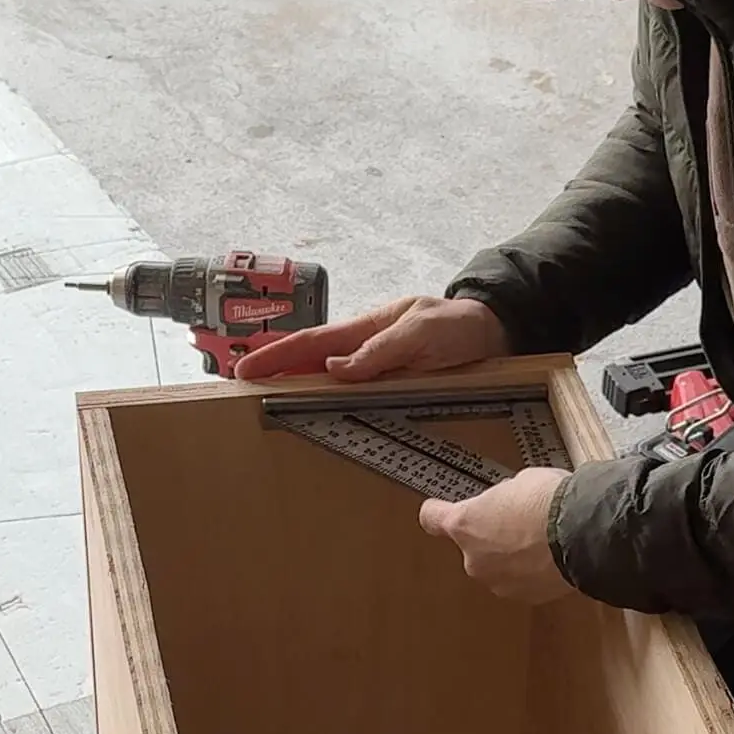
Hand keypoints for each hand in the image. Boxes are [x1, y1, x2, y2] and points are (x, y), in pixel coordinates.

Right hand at [233, 295, 508, 381]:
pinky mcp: (390, 380)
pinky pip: (351, 389)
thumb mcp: (424, 332)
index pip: (313, 343)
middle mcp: (366, 345)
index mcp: (368, 328)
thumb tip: (334, 367)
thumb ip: (381, 350)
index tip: (244, 369)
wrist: (495, 331)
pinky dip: (324, 395)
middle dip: (273, 367)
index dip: (277, 357)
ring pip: (326, 373)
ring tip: (262, 397)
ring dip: (293, 382)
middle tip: (239, 385)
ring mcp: (376, 362)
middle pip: (310, 357)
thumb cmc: (460, 327)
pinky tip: (312, 406)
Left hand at [420, 468, 572, 604]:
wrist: (581, 533)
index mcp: (464, 525)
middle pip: (473, 547)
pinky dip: (535, 572)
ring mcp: (499, 583)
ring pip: (499, 568)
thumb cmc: (548, 501)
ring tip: (542, 540)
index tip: (439, 510)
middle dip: (492, 537)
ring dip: (514, 558)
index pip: (432, 518)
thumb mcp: (518, 484)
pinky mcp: (526, 597)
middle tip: (520, 521)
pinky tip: (554, 556)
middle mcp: (474, 560)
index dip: (438, 512)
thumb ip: (502, 500)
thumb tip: (509, 506)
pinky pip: (524, 581)